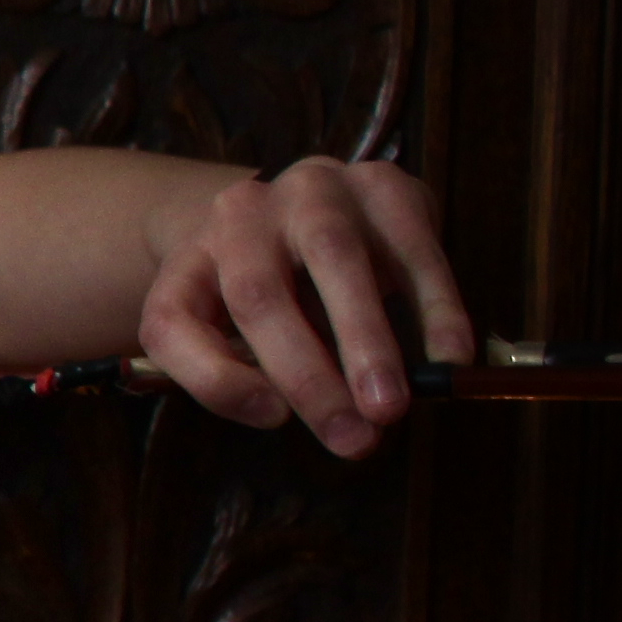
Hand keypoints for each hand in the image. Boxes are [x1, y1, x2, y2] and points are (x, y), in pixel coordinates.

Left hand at [139, 157, 481, 462]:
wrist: (311, 205)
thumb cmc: (269, 288)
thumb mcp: (233, 330)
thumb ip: (237, 373)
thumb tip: (281, 411)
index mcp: (190, 259)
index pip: (171, 321)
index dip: (213, 379)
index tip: (274, 420)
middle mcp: (242, 214)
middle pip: (257, 295)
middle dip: (307, 376)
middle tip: (352, 439)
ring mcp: (311, 189)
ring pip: (333, 258)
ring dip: (366, 341)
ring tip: (391, 407)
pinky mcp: (382, 183)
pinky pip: (411, 248)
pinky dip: (434, 307)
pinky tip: (450, 356)